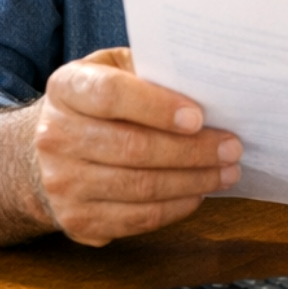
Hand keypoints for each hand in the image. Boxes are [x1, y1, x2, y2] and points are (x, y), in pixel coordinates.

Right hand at [29, 48, 240, 245]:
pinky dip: (176, 207)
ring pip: (139, 186)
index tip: (198, 117)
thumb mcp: (119, 69)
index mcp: (67, 89)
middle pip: (132, 148)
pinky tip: (199, 193)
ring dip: (193, 181)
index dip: (157, 106)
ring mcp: (61, 182)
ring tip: (228, 172)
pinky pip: (136, 218)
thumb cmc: (105, 102)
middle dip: (192, 151)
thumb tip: (208, 83)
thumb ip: (154, 71)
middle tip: (232, 148)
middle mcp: (55, 136)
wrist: (58, 146)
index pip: (110, 96)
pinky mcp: (77, 218)